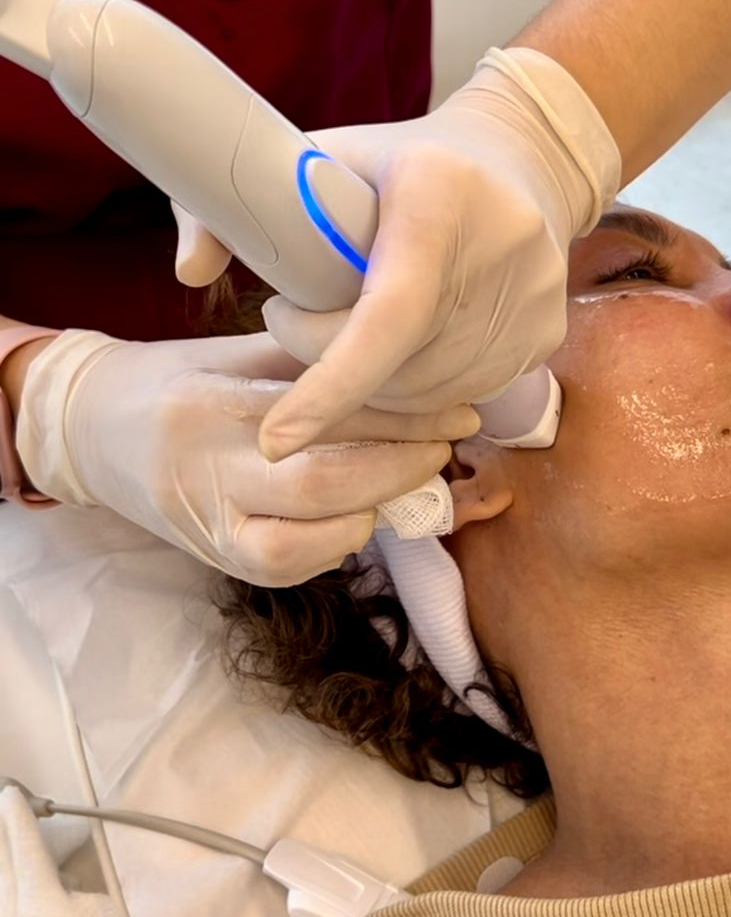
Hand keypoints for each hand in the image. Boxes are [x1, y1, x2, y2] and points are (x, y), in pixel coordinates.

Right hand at [15, 329, 478, 586]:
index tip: (456, 410)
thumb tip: (406, 370)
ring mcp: (203, 517)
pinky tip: (359, 522)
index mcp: (219, 397)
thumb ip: (311, 362)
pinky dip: (332, 549)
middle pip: (323, 478)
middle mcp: (207, 462)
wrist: (89, 428)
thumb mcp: (238, 349)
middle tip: (446, 449)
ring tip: (410, 486)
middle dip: (401, 466)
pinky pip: (278, 567)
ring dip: (371, 514)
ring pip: (300, 537)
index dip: (404, 414)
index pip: (327, 408)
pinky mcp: (207, 554)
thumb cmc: (178, 378)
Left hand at [258, 47, 619, 456]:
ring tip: (346, 333)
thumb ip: (231, 207)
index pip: (388, 315)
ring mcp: (535, 291)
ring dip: (375, 387)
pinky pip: (468, 392)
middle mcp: (503, 241)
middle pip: (402, 363)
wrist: (518, 153)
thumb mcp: (313, 158)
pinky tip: (401, 348)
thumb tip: (189, 271)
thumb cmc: (394, 161)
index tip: (275, 439)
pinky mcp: (549, 328)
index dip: (329, 385)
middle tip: (296, 326)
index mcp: (439, 191)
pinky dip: (422, 389)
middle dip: (330, 371)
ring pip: (434, 392)